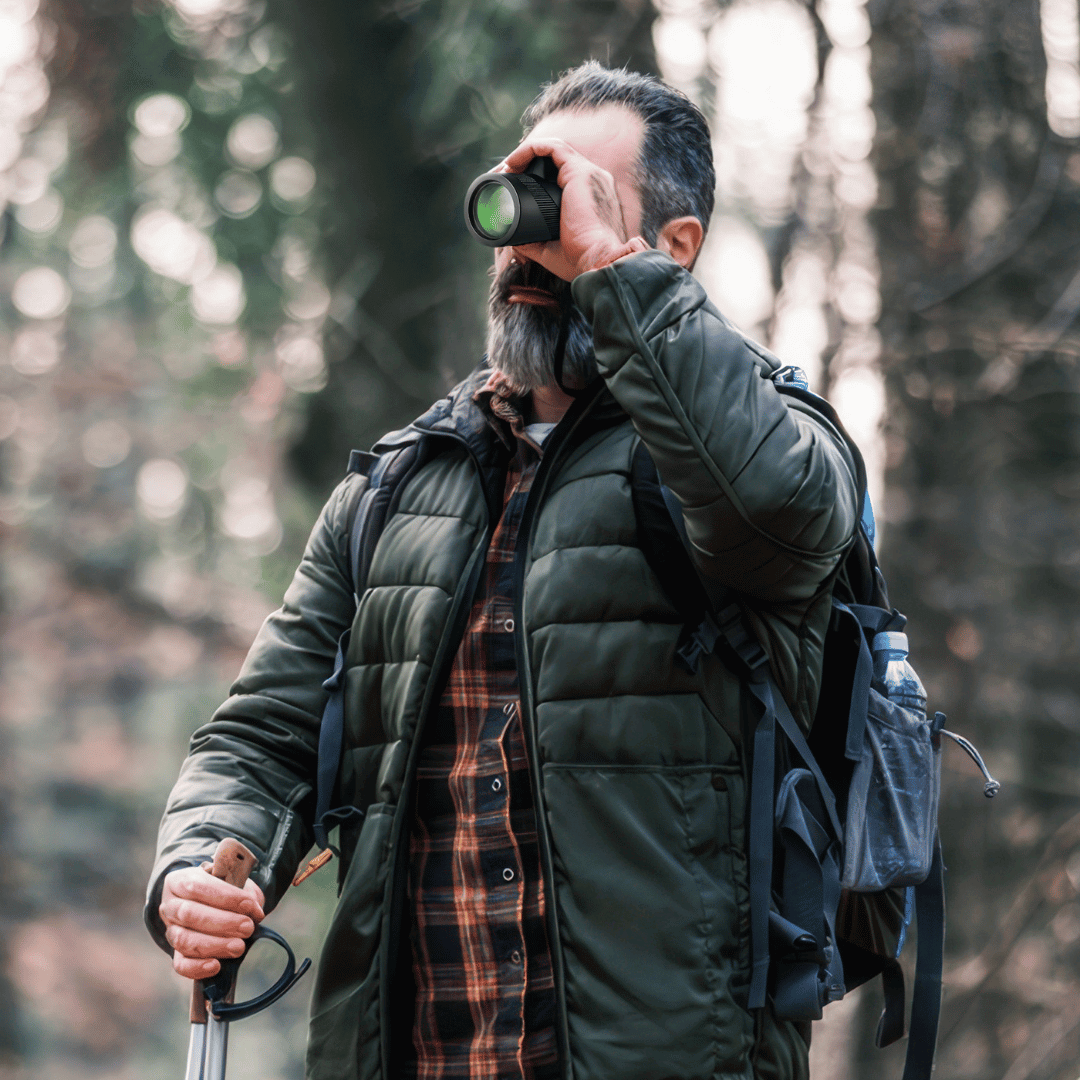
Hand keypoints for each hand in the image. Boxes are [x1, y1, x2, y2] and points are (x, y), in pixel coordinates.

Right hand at [159, 864, 264, 979]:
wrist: (208, 902)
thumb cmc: (223, 889)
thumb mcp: (232, 881)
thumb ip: (243, 891)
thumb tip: (254, 912)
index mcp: (180, 880)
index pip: (197, 886)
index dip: (225, 897)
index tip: (250, 905)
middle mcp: (170, 906)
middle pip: (189, 914)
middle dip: (223, 922)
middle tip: (248, 928)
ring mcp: (170, 930)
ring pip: (184, 940)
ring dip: (215, 945)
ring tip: (239, 947)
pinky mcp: (175, 953)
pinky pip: (180, 964)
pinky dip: (197, 967)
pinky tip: (216, 966)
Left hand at [498, 137, 647, 280]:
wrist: (599, 262)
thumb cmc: (581, 261)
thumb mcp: (551, 250)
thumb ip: (535, 241)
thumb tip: (514, 241)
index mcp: (589, 197)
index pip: (561, 175)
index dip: (536, 176)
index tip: (512, 186)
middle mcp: (592, 181)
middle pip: (555, 161)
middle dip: (527, 162)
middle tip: (504, 176)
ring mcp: (588, 173)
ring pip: (552, 150)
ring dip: (525, 153)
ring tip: (506, 168)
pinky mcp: (580, 171)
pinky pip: (552, 147)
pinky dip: (529, 149)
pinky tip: (513, 162)